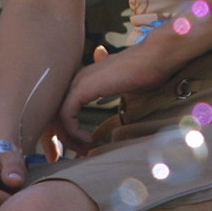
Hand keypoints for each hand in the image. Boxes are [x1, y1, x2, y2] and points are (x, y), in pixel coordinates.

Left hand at [55, 43, 169, 150]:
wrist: (157, 57)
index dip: (66, 130)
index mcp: (84, 79)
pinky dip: (74, 132)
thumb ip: (112, 97)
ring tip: (84, 150)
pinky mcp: (83, 87)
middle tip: (78, 154)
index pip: (62, 108)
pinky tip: (89, 139)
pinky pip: (66, 115)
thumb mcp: (125, 89)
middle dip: (62, 138)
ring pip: (57, 116)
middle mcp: (77, 79)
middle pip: (54, 114)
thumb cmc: (147, 72)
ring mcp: (79, 81)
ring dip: (68, 138)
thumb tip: (115, 115)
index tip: (80, 146)